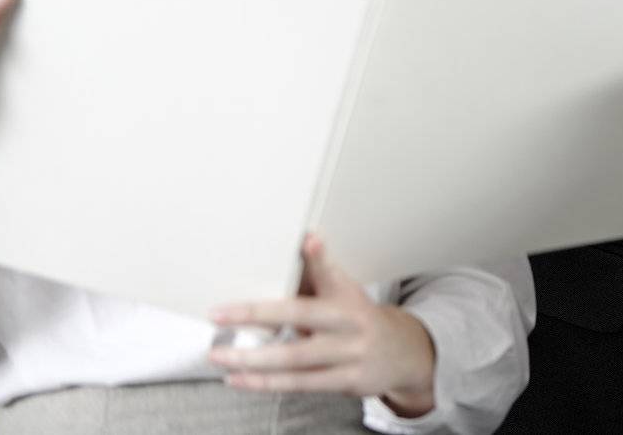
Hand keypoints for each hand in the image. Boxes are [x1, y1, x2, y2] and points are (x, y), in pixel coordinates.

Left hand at [209, 234, 435, 417]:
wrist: (403, 354)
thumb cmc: (360, 320)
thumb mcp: (346, 295)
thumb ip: (316, 280)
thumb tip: (294, 248)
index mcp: (348, 294)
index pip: (332, 272)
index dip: (320, 257)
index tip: (308, 239)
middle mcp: (350, 321)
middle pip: (302, 315)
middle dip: (257, 314)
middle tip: (220, 314)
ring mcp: (350, 352)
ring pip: (294, 356)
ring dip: (251, 357)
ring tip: (219, 355)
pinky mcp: (347, 380)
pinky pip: (300, 383)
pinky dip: (265, 383)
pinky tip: (239, 378)